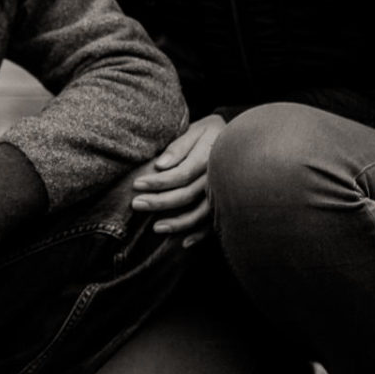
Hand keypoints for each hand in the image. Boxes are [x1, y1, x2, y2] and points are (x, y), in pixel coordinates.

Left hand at [131, 114, 226, 244]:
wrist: (238, 139)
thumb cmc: (209, 133)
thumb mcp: (195, 131)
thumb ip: (178, 147)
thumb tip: (160, 166)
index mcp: (210, 156)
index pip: (181, 174)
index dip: (158, 181)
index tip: (137, 184)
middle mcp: (219, 177)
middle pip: (188, 194)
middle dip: (160, 202)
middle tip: (136, 204)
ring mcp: (225, 193)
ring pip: (201, 213)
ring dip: (178, 223)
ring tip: (156, 228)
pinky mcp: (227, 204)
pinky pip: (214, 223)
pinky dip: (201, 234)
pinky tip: (184, 242)